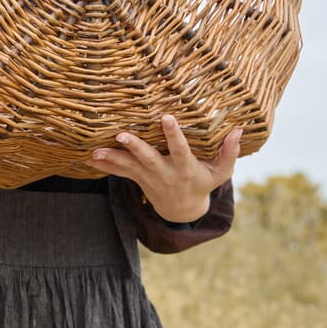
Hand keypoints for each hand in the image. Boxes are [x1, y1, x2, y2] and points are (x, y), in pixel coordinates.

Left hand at [84, 114, 242, 222]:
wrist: (182, 209)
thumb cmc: (203, 183)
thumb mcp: (221, 172)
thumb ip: (229, 152)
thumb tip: (239, 129)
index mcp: (184, 168)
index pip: (180, 149)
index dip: (174, 135)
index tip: (168, 118)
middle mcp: (164, 173)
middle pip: (148, 159)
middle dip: (135, 147)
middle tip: (121, 135)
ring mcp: (148, 177)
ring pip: (128, 166)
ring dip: (111, 158)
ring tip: (94, 151)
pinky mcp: (137, 178)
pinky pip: (118, 172)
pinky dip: (103, 165)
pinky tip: (87, 158)